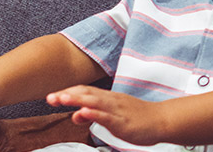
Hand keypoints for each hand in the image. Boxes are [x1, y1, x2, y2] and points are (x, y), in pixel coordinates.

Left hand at [47, 85, 167, 145]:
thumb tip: (76, 114)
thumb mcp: (111, 116)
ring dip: (77, 99)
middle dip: (67, 95)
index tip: (52, 96)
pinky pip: (107, 116)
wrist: (162, 120)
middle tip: (49, 97)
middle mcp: (111, 101)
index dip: (67, 93)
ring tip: (62, 99)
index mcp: (108, 98)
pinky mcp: (123, 121)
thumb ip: (93, 114)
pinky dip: (94, 113)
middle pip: (86, 94)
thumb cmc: (138, 118)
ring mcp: (117, 110)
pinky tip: (84, 112)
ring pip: (94, 102)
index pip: (84, 92)